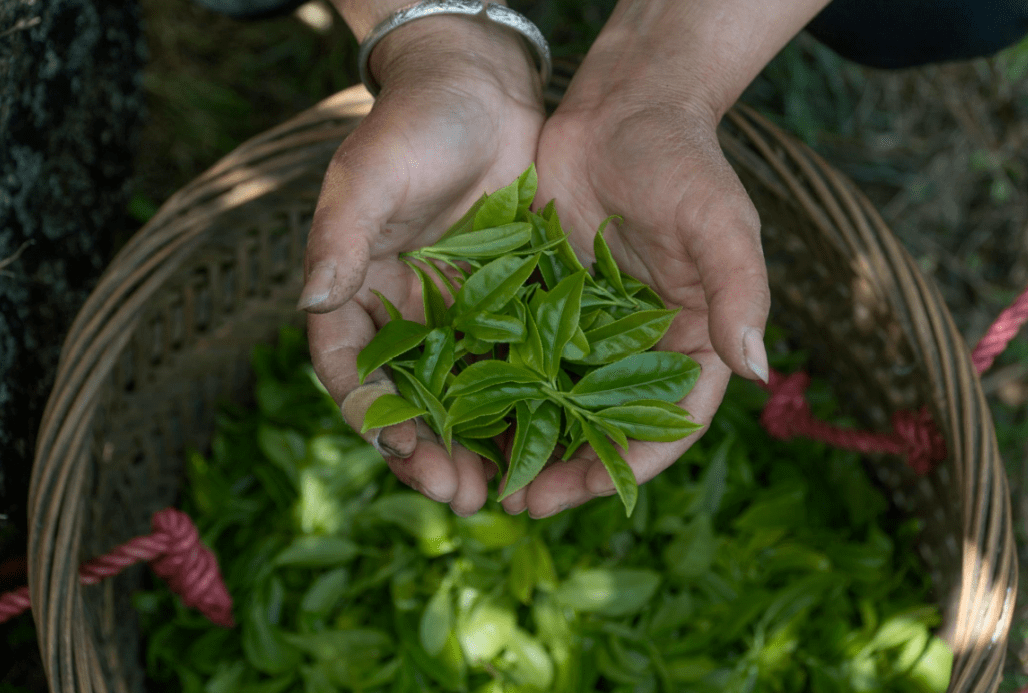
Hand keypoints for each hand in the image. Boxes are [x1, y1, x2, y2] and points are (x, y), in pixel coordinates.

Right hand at [302, 16, 544, 515]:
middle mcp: (403, 317)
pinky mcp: (510, 306)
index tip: (401, 448)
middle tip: (462, 494)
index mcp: (354, 294)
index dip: (372, 416)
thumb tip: (310, 300)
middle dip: (430, 452)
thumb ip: (339, 239)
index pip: (351, 372)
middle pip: (410, 402)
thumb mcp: (368, 177)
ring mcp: (458, 316)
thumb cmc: (413, 126)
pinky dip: (527, 407)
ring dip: (480, 446)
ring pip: (464, 398)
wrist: (481, 88)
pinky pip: (516, 366)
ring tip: (504, 491)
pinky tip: (549, 440)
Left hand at [498, 63, 770, 517]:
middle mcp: (641, 347)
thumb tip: (757, 371)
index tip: (588, 491)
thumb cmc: (683, 161)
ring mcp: (588, 330)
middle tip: (521, 502)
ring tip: (484, 477)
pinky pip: (517, 358)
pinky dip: (494, 390)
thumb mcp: (720, 223)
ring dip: (524, 442)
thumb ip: (740, 293)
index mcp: (693, 340)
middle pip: (606, 427)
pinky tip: (459, 415)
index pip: (670, 422)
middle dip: (567, 469)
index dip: (632, 462)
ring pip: (557, 404)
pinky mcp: (543, 304)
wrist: (621, 108)